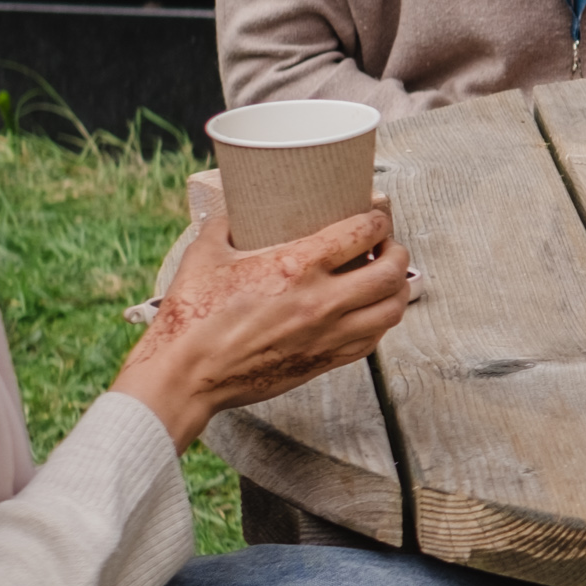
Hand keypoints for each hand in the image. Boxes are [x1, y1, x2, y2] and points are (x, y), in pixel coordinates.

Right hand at [113, 203, 415, 447]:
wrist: (187, 376)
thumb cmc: (192, 317)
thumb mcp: (205, 254)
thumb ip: (226, 224)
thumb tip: (235, 208)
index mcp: (295, 266)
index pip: (363, 231)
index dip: (378, 216)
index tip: (376, 211)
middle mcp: (321, 301)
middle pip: (392, 270)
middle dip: (397, 249)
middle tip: (386, 243)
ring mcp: (327, 335)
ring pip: (393, 309)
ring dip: (398, 287)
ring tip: (386, 277)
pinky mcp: (324, 362)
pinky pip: (374, 340)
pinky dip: (381, 320)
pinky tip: (368, 310)